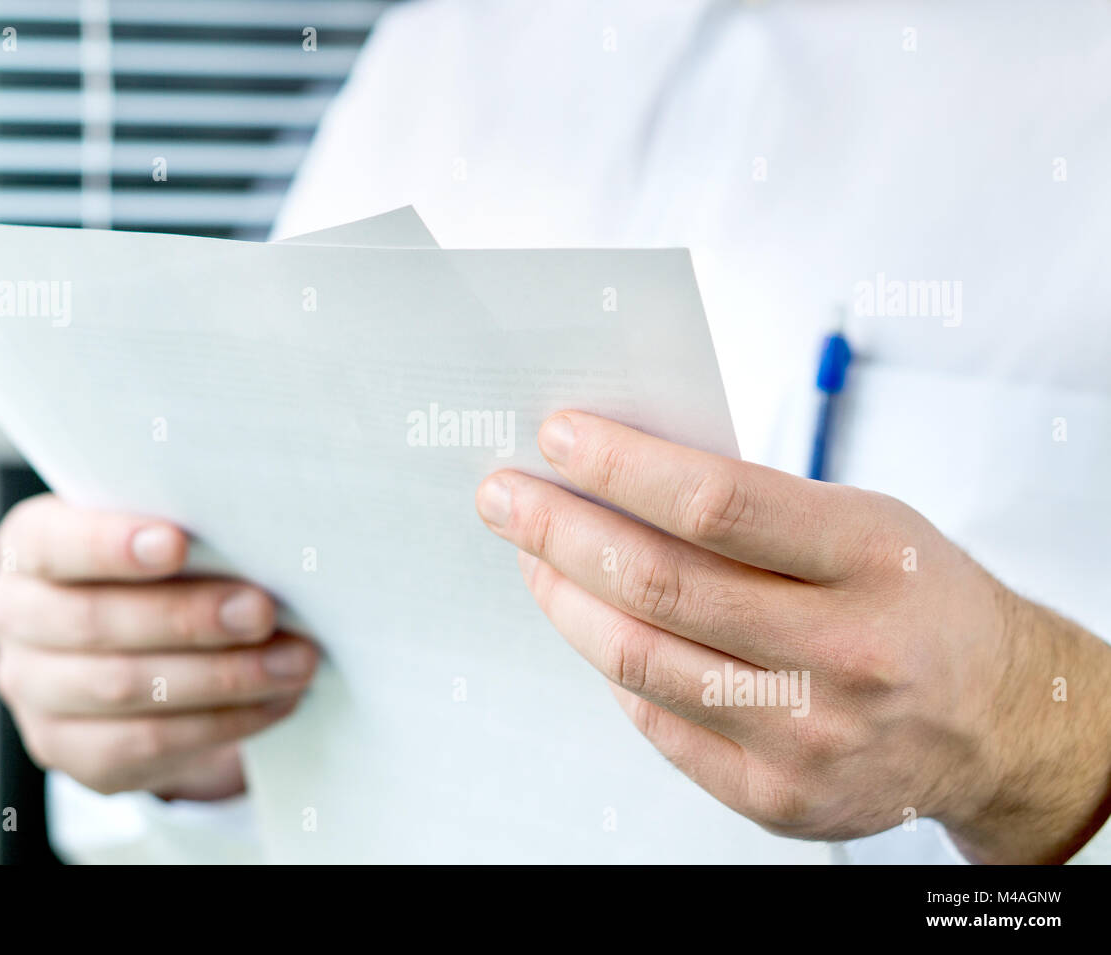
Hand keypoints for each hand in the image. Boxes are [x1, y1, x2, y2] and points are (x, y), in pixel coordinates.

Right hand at [0, 494, 317, 799]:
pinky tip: (274, 702)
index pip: (53, 543)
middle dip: (187, 618)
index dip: (110, 545)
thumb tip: (256, 538)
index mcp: (29, 546)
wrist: (153, 656)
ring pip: (122, 687)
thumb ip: (188, 535)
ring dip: (221, 676)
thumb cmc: (165, 574)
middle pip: (93, 620)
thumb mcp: (167, 540)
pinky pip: (145, 742)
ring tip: (293, 662)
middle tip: (263, 610)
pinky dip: (221, 722)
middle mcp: (13, 615)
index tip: (177, 543)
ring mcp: (32, 690)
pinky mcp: (67, 750)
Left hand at [476, 411, 1110, 862]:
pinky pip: (656, 722)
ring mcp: (810, 736)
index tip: (559, 436)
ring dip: (563, 598)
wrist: (992, 715)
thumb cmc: (913, 596)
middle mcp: (844, 653)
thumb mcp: (864, 521)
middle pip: (658, 585)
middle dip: (558, 530)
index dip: (622, 467)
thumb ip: (753, 506)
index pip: (717, 503)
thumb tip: (615, 477)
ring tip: (533, 556)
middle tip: (506, 497)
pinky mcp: (777, 796)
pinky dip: (610, 665)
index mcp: (871, 558)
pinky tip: (591, 624)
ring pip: (639, 659)